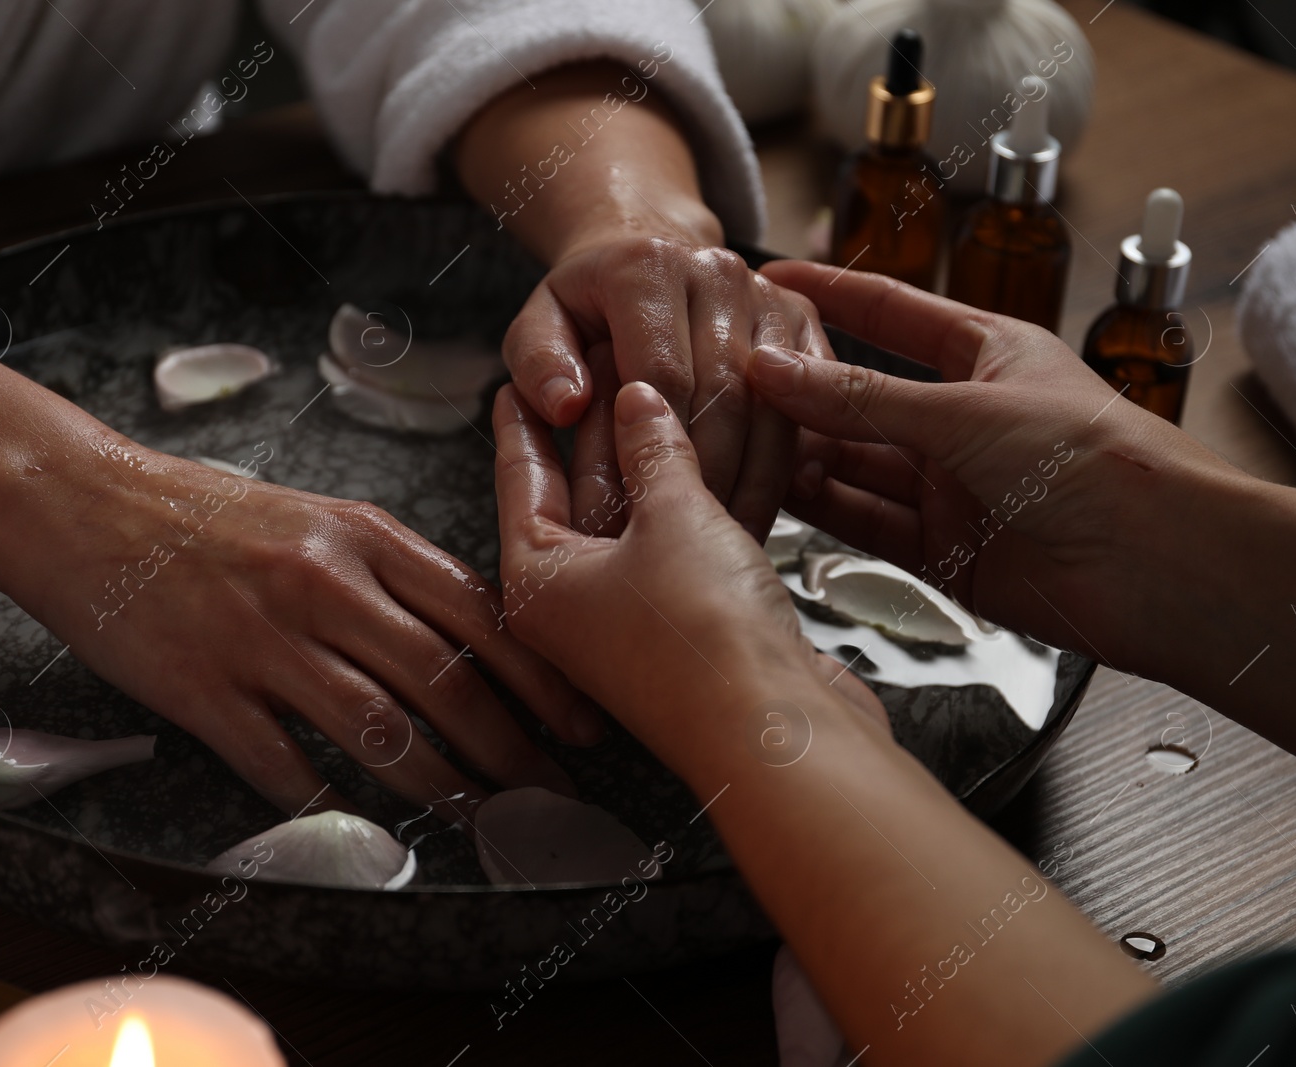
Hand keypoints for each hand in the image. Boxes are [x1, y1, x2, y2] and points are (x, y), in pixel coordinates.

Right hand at [11, 449, 600, 814]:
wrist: (81, 502)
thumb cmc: (206, 513)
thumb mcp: (316, 518)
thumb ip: (391, 571)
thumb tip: (472, 637)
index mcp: (363, 536)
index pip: (481, 612)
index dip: (541, 677)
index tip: (579, 722)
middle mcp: (324, 584)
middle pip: (444, 680)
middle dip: (511, 747)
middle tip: (548, 793)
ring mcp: (263, 639)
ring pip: (379, 729)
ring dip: (440, 786)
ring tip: (481, 820)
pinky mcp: (203, 689)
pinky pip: (284, 765)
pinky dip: (330, 805)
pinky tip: (364, 834)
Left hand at [490, 378, 884, 754]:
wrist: (778, 730)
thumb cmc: (702, 637)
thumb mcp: (670, 516)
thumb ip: (653, 450)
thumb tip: (637, 402)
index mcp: (538, 581)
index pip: (521, 479)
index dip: (524, 422)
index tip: (517, 381)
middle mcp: (576, 607)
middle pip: (574, 500)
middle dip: (591, 433)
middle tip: (599, 366)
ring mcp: (632, 623)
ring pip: (631, 526)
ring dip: (647, 467)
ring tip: (656, 397)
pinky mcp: (690, 632)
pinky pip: (677, 553)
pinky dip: (688, 509)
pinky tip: (709, 466)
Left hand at [501, 234, 830, 539]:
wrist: (646, 251)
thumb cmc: (588, 306)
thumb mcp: (539, 326)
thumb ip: (539, 365)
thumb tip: (565, 406)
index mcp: (646, 268)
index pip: (663, 375)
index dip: (658, 450)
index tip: (648, 510)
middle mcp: (716, 272)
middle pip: (726, 393)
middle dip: (711, 474)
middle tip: (693, 537)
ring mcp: (766, 294)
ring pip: (775, 403)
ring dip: (759, 475)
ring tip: (732, 529)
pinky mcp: (802, 317)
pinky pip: (812, 397)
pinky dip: (800, 453)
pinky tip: (782, 498)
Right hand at [748, 261, 1240, 670]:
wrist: (1157, 565)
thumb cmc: (1091, 460)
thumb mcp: (963, 411)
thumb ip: (861, 398)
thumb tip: (774, 370)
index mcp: (988, 357)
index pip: (894, 314)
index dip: (834, 295)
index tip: (772, 280)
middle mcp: (964, 420)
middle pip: (863, 397)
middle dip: (801, 388)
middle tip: (729, 377)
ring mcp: (953, 487)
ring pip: (857, 463)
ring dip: (803, 451)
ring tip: (737, 436)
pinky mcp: (944, 550)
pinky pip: (869, 520)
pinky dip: (824, 508)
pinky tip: (777, 490)